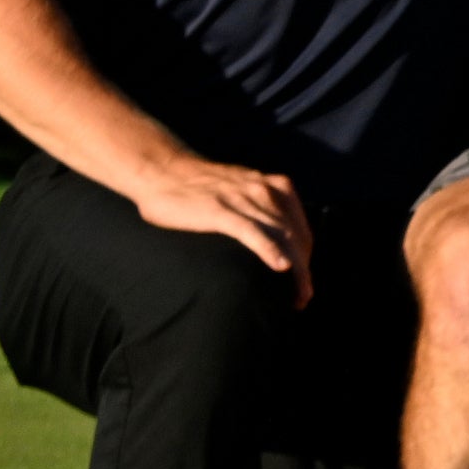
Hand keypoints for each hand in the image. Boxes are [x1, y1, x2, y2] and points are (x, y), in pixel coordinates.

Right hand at [122, 153, 315, 305]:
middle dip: (304, 271)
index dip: (306, 259)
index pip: (300, 230)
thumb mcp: (242, 191)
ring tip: (297, 297)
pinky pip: (251, 231)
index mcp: (276, 188)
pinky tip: (280, 267)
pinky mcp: (221, 210)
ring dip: (295, 269)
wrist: (163, 169)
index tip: (303, 284)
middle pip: (296, 237)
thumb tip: (270, 242)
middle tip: (302, 299)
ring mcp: (244, 200)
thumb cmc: (200, 187)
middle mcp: (266, 192)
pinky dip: (269, 249)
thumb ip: (259, 210)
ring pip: (281, 237)